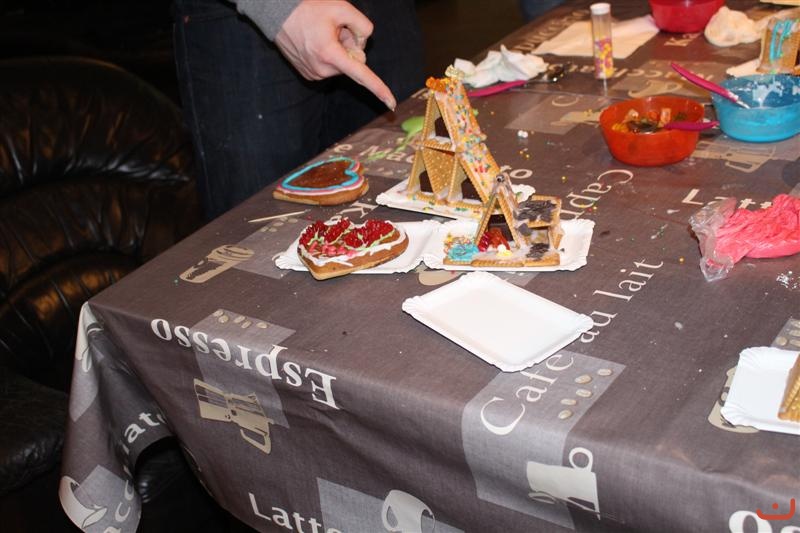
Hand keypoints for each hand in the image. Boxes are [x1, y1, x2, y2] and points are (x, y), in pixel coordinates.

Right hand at [275, 0, 396, 109]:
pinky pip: (330, 67)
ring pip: (341, 66)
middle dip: (351, 48)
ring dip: (338, 51)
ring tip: (322, 35)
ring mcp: (314, 74)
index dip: (379, 89)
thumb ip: (363, 25)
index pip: (361, 74)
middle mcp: (322, 69)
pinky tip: (316, 42)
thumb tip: (364, 44)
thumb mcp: (342, 8)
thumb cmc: (309, 8)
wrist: (277, 13)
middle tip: (334, 30)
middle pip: (354, 64)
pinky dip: (329, 55)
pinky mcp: (309, 75)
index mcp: (330, 54)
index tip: (391, 104)